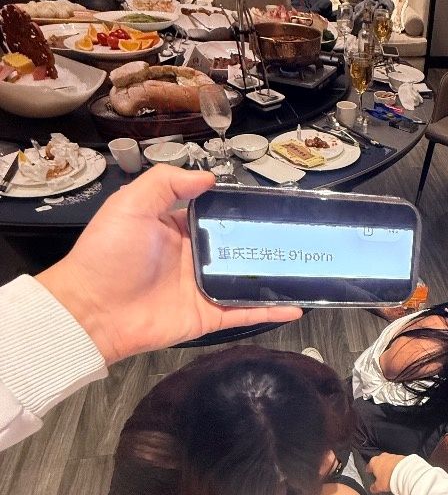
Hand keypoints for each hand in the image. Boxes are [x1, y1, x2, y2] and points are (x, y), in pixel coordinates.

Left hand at [36, 166, 301, 363]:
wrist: (92, 310)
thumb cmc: (107, 254)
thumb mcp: (131, 204)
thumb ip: (167, 183)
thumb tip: (208, 177)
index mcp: (175, 229)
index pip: (214, 215)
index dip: (238, 209)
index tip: (269, 204)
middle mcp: (193, 258)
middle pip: (236, 247)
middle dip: (264, 242)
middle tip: (299, 234)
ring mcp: (202, 288)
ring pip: (246, 280)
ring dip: (274, 275)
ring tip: (307, 265)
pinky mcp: (207, 316)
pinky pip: (244, 312)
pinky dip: (271, 310)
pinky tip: (297, 305)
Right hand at [368, 452, 405, 494]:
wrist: (405, 472)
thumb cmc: (389, 478)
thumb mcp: (379, 486)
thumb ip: (375, 487)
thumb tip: (373, 488)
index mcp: (374, 462)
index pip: (369, 466)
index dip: (369, 470)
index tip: (370, 472)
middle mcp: (382, 457)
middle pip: (379, 462)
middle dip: (380, 467)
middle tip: (382, 475)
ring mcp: (392, 455)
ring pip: (388, 461)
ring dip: (389, 466)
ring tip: (391, 474)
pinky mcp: (401, 457)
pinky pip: (397, 462)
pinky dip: (396, 466)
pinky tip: (398, 472)